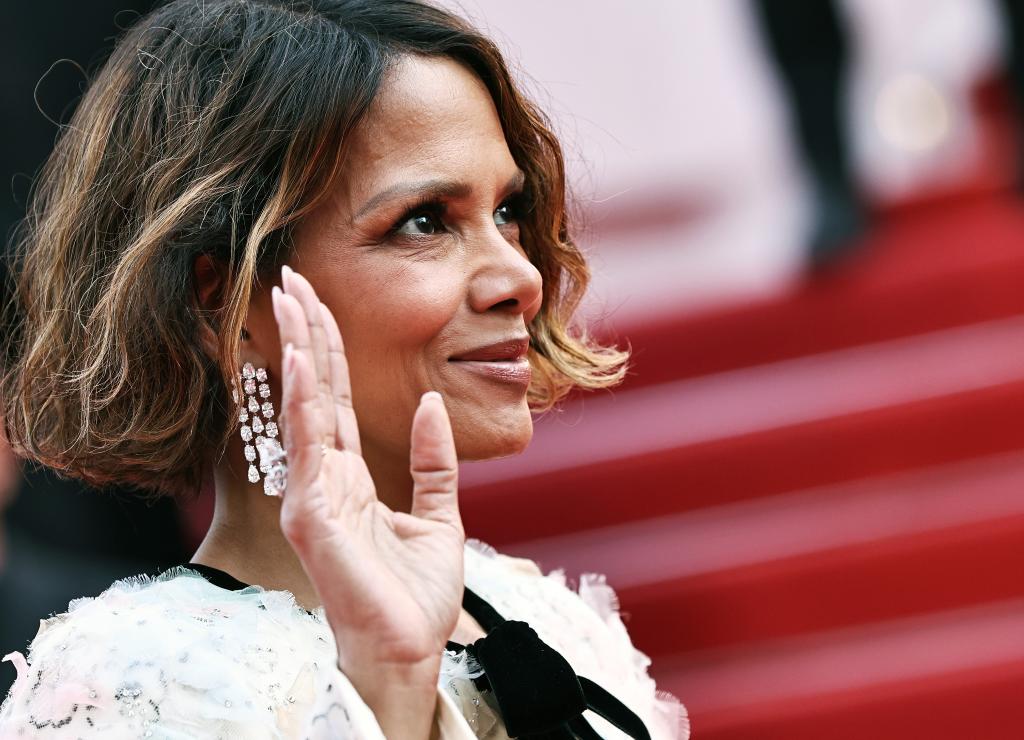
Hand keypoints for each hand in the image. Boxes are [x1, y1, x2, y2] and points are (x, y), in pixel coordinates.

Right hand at [271, 265, 464, 731]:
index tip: (319, 300)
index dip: (331, 349)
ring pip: (306, 407)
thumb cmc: (415, 594)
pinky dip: (306, 399)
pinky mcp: (313, 514)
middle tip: (290, 276)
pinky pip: (309, 447)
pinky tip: (304, 358)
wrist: (410, 649)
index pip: (337, 399)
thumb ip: (435, 460)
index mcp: (351, 478)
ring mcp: (313, 495)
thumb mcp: (440, 514)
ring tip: (289, 294)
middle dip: (306, 332)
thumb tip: (426, 403)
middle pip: (315, 391)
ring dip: (300, 348)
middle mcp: (324, 479)